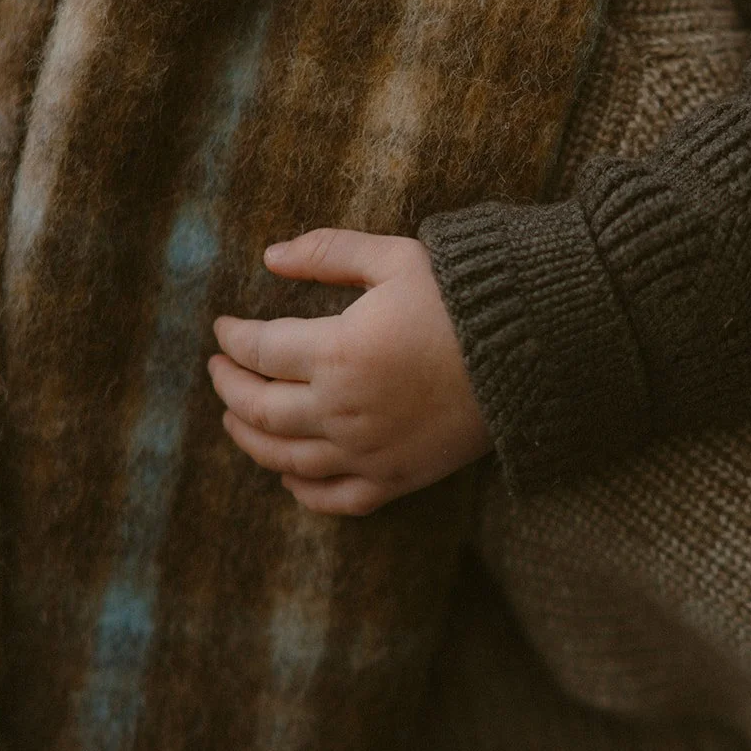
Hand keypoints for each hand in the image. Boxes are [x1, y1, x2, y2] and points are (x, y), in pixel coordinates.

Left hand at [208, 228, 491, 515]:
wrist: (532, 354)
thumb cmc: (464, 299)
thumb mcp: (396, 258)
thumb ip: (329, 252)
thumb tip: (269, 256)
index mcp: (336, 351)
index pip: (258, 351)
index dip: (233, 339)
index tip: (223, 328)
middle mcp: (341, 409)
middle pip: (259, 409)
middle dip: (229, 388)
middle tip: (219, 370)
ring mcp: (367, 451)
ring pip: (284, 459)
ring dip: (250, 440)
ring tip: (237, 419)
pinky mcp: (396, 478)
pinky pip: (336, 498)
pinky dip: (303, 491)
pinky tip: (289, 476)